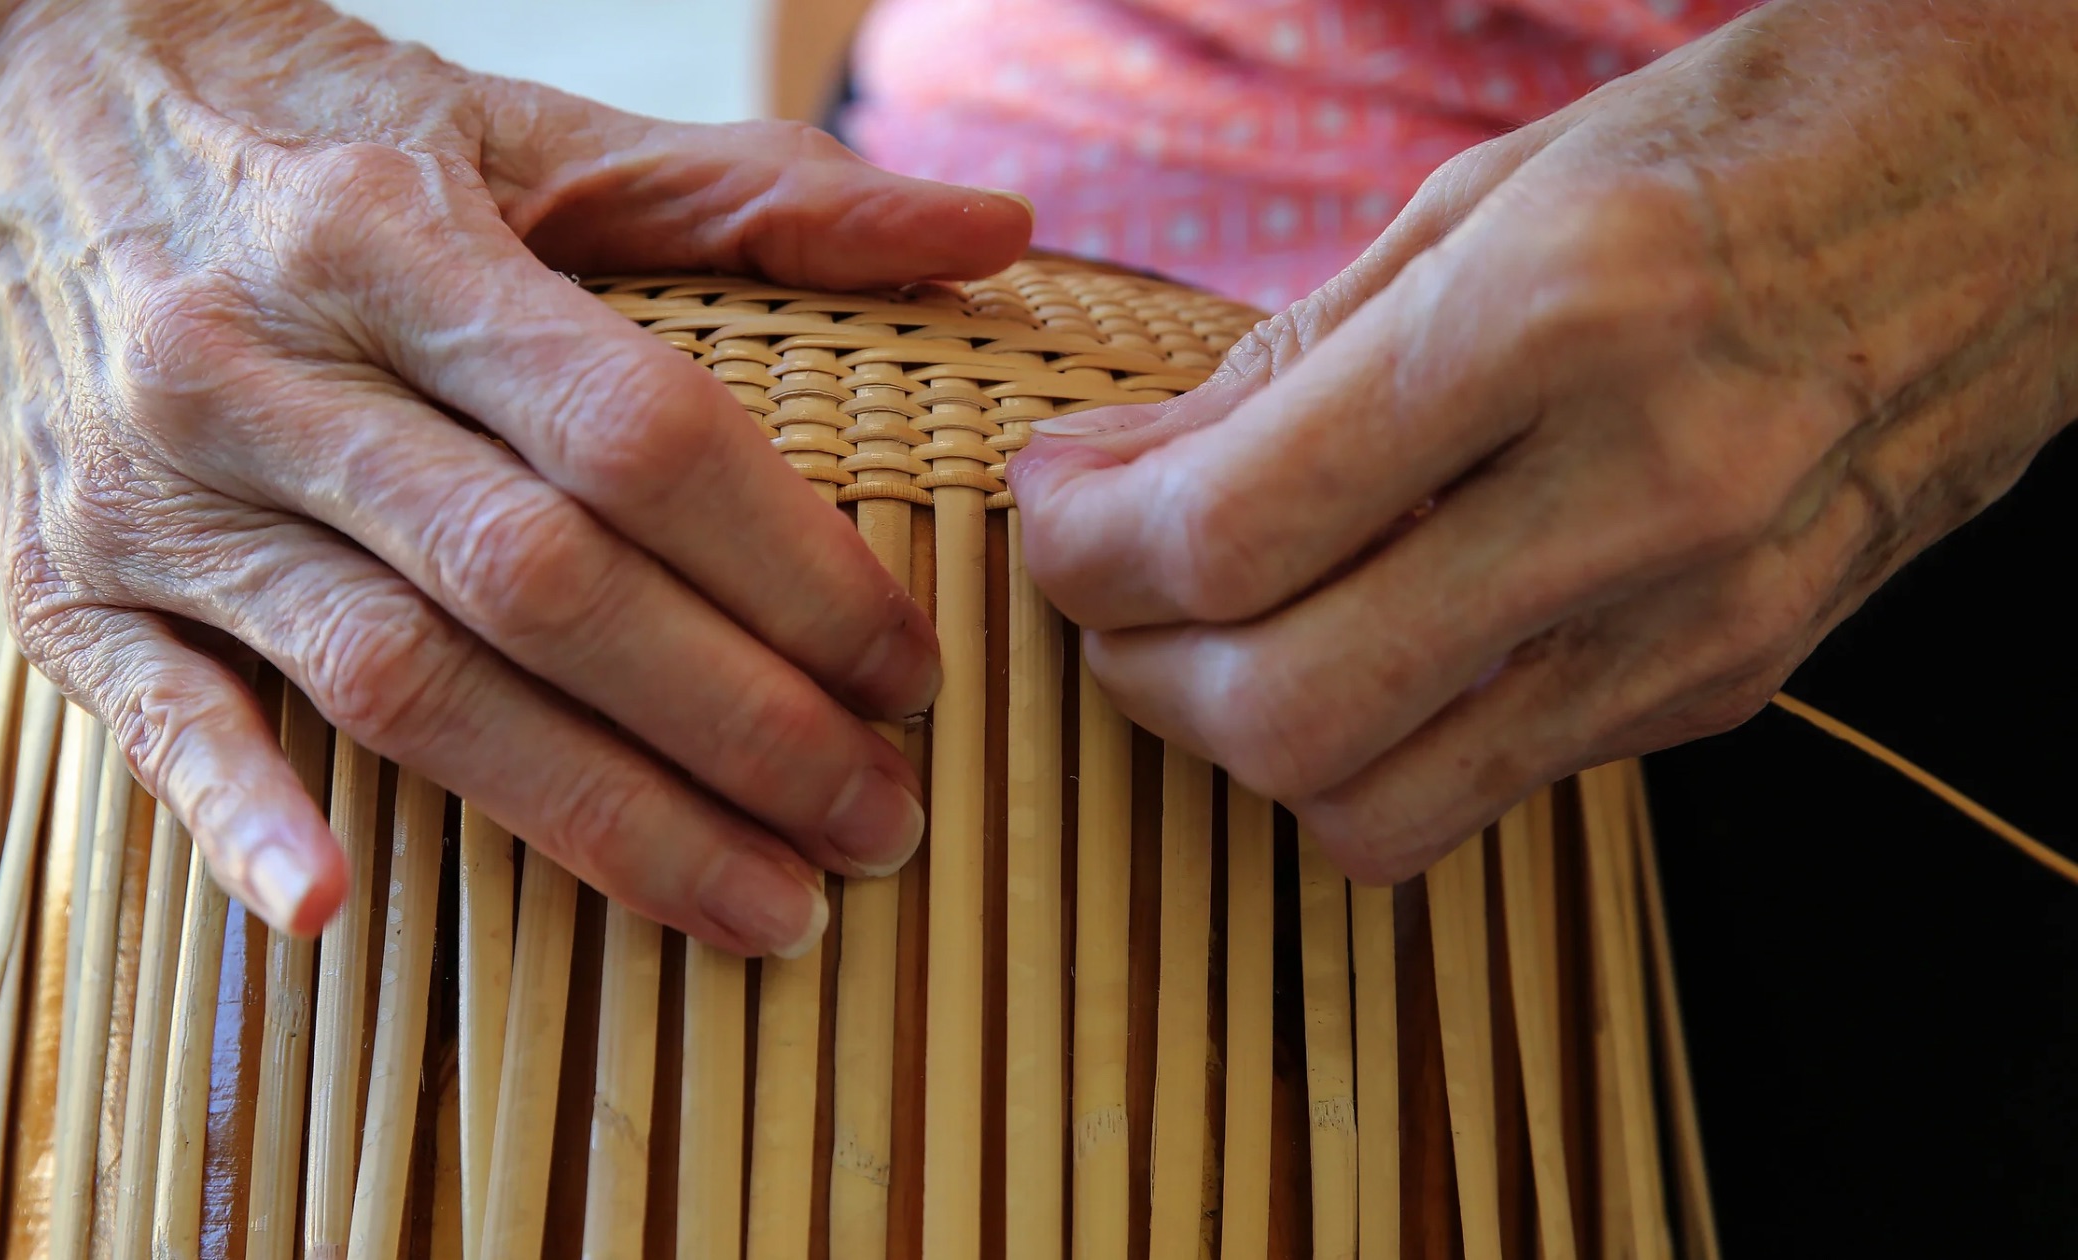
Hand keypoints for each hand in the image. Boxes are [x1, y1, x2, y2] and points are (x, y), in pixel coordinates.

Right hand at [0, 0, 1030, 946]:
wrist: (3, 82)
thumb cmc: (303, 118)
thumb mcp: (520, 126)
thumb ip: (752, 193)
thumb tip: (987, 231)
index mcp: (390, 234)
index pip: (634, 432)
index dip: (793, 569)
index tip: (911, 670)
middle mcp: (256, 363)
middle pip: (539, 585)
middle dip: (737, 727)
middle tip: (880, 822)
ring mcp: (147, 483)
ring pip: (397, 681)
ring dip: (593, 817)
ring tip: (762, 908)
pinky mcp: (59, 574)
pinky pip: (151, 716)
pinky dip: (239, 814)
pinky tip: (336, 914)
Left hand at [1008, 0, 2077, 881]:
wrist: (2016, 188)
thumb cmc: (1728, 152)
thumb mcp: (1483, 199)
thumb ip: (1280, 369)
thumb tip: (1112, 480)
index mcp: (1552, 321)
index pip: (1233, 533)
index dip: (1087, 551)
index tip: (1056, 513)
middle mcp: (1641, 497)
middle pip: (1288, 715)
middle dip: (1139, 674)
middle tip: (1113, 592)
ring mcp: (1701, 619)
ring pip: (1380, 807)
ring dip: (1245, 742)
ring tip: (1220, 636)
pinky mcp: (1731, 685)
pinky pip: (1489, 786)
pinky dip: (1379, 742)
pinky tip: (1366, 636)